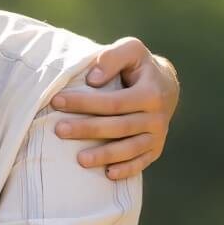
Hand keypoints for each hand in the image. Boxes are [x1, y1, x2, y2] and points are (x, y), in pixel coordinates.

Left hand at [50, 37, 178, 178]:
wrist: (166, 85)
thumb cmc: (140, 66)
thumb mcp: (131, 50)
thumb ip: (112, 57)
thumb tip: (92, 80)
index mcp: (150, 93)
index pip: (113, 102)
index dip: (84, 102)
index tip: (57, 101)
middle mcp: (157, 117)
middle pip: (118, 127)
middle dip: (87, 129)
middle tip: (59, 130)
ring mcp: (157, 135)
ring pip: (129, 148)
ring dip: (105, 155)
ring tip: (80, 160)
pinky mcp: (155, 149)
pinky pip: (141, 162)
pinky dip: (126, 170)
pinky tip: (108, 174)